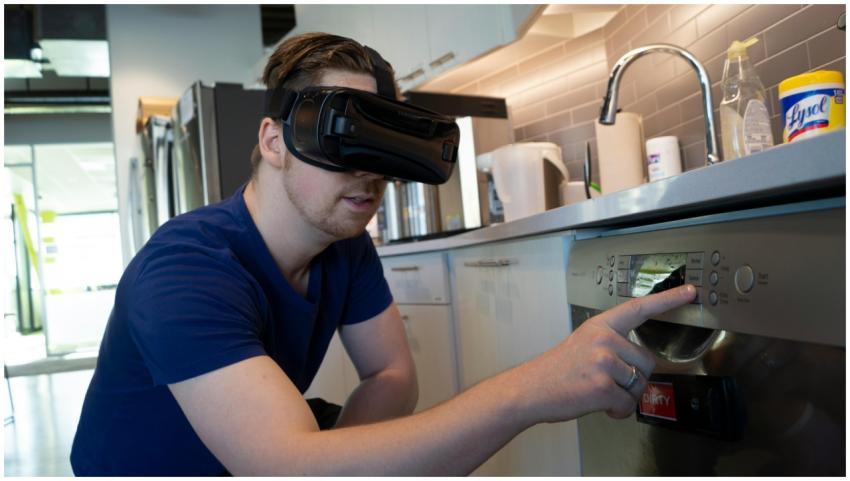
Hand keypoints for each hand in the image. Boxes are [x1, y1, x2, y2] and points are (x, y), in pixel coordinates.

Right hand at [515, 284, 695, 423]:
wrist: (530, 389)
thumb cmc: (556, 371)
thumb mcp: (583, 344)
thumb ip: (611, 346)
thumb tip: (639, 365)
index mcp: (600, 326)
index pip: (639, 308)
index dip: (667, 300)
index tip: (690, 292)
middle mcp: (604, 340)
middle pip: (647, 362)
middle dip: (634, 378)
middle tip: (607, 381)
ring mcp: (603, 362)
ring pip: (639, 385)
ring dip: (624, 397)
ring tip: (597, 392)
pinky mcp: (602, 387)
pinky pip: (628, 405)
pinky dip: (616, 411)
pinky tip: (598, 405)